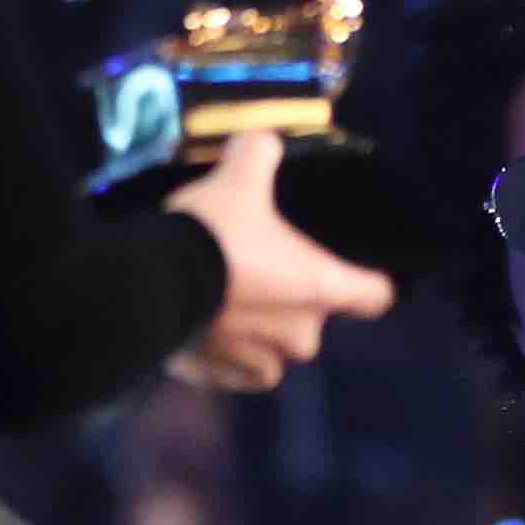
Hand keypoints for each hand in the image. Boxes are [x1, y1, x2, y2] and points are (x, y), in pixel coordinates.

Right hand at [163, 131, 395, 392]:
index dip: (370, 280)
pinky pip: (238, 369)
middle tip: (258, 267)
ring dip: (259, 328)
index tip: (357, 271)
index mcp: (321, 287)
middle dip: (293, 298)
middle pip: (315, 318)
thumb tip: (264, 146)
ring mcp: (262, 362)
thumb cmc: (210, 233)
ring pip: (275, 347)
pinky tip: (207, 324)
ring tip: (226, 297)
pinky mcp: (223, 378)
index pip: (376, 295)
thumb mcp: (239, 176)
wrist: (148, 285)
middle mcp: (301, 335)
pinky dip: (227, 352)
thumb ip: (261, 154)